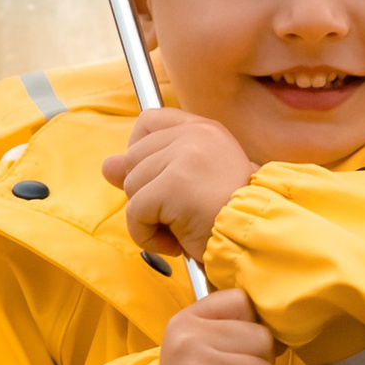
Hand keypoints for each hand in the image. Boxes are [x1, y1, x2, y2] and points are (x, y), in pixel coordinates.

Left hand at [101, 108, 254, 260]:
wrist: (257, 242)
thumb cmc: (228, 219)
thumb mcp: (190, 185)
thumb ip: (150, 168)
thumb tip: (108, 166)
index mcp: (204, 130)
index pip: (148, 121)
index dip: (141, 153)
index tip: (157, 182)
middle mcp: (195, 135)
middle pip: (133, 157)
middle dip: (147, 194)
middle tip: (179, 214)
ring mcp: (185, 156)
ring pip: (132, 186)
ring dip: (149, 219)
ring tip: (181, 229)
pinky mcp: (174, 184)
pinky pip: (135, 212)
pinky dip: (147, 236)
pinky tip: (175, 242)